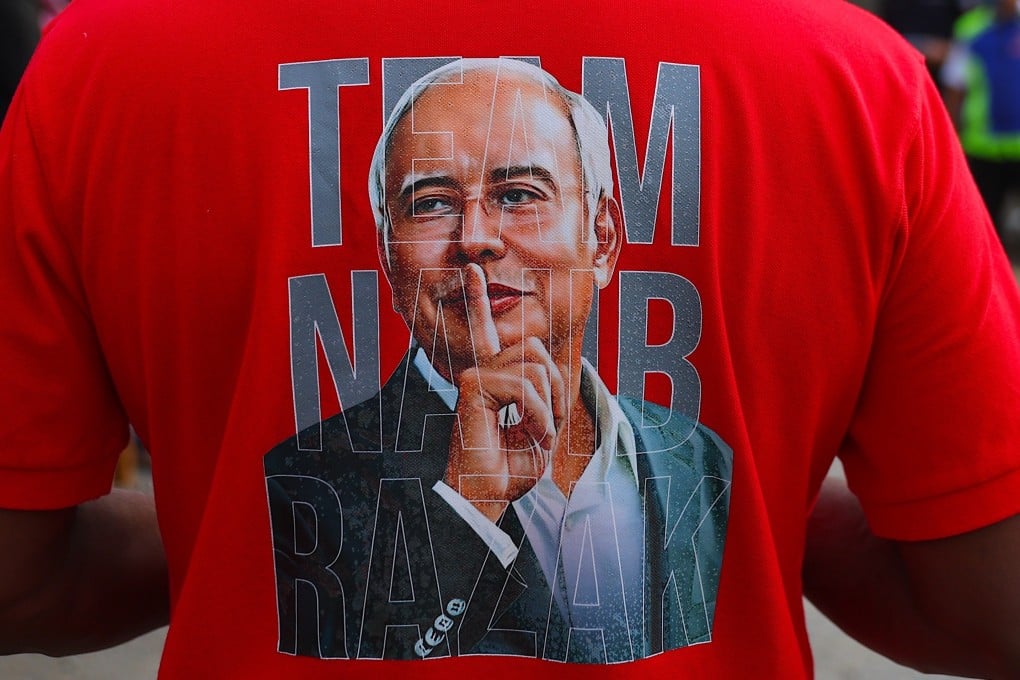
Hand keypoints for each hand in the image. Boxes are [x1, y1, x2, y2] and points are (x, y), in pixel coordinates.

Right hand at [442, 264, 564, 521]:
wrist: (488, 496)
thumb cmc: (511, 468)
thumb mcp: (540, 429)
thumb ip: (544, 395)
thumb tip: (544, 364)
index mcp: (495, 378)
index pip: (489, 331)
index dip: (479, 300)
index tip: (473, 271)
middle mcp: (482, 371)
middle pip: (536, 348)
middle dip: (556, 387)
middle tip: (549, 424)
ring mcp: (476, 375)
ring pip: (536, 368)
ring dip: (549, 407)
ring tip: (538, 435)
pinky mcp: (473, 385)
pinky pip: (526, 387)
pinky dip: (540, 416)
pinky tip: (530, 435)